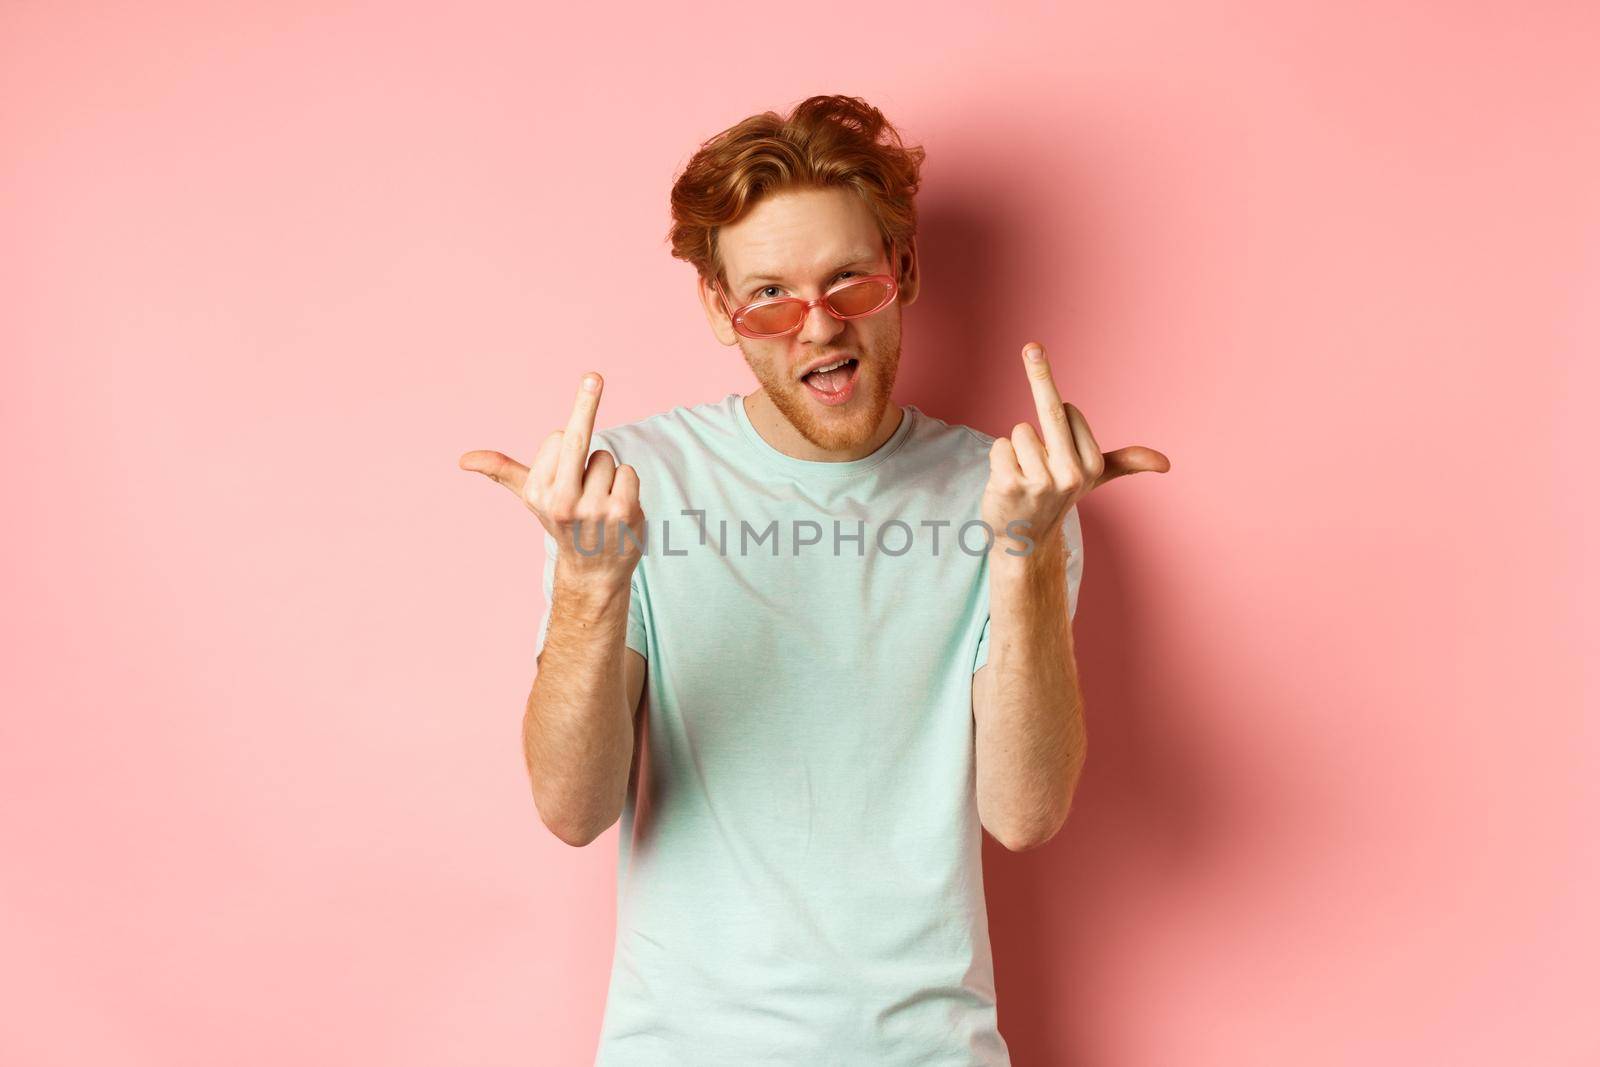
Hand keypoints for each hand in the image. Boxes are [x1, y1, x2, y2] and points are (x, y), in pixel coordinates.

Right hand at [459, 371, 644, 591]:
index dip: (566, 443)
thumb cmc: (563, 523)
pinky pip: (628, 471)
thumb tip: (464, 460)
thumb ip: (503, 471)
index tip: (566, 453)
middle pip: (577, 438)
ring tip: (599, 502)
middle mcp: (562, 502)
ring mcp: (595, 508)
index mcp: (538, 492)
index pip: (559, 438)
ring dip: (607, 475)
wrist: (594, 570)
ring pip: (607, 458)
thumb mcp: (531, 497)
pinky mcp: (625, 512)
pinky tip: (616, 508)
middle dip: (585, 401)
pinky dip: (626, 484)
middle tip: (594, 375)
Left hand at [982, 342, 1169, 558]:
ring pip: (1018, 432)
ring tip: (1022, 475)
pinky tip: (1006, 482)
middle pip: (1051, 410)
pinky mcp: (1009, 486)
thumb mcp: (1094, 480)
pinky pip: (998, 446)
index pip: (1068, 411)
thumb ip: (1125, 463)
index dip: (1057, 416)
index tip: (1057, 436)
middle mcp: (1070, 475)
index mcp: (1092, 466)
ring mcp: (1039, 482)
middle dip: (1040, 369)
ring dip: (1014, 449)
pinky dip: (998, 459)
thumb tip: (1165, 464)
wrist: (1025, 540)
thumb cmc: (1057, 498)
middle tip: (1032, 345)